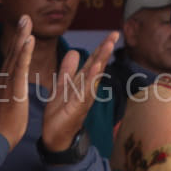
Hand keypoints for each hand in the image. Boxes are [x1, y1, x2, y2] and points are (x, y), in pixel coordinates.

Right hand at [0, 15, 33, 151]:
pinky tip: (29, 40)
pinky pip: (20, 68)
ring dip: (21, 37)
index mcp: (3, 85)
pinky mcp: (14, 89)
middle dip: (18, 35)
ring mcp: (7, 84)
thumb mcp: (2, 106)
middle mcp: (3, 81)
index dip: (17, 46)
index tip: (23, 31)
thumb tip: (4, 91)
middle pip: (12, 54)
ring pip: (15, 57)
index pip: (11, 62)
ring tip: (26, 21)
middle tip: (24, 17)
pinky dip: (25, 52)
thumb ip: (4, 96)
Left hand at [40, 31, 117, 152]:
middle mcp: (87, 87)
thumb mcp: (62, 87)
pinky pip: (86, 90)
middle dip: (106, 49)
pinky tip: (96, 67)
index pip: (94, 60)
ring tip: (108, 44)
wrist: (55, 137)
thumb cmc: (60, 113)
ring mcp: (85, 96)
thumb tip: (73, 51)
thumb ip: (68, 70)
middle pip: (98, 64)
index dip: (102, 47)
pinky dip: (92, 78)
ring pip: (95, 75)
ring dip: (102, 59)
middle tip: (115, 33)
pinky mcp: (79, 106)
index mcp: (82, 81)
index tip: (112, 33)